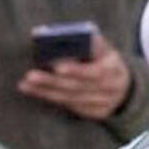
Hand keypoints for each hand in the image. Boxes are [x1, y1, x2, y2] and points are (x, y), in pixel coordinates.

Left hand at [17, 30, 131, 120]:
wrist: (123, 85)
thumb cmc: (105, 60)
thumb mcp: (103, 48)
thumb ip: (90, 43)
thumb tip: (67, 35)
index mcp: (114, 68)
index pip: (95, 71)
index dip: (76, 70)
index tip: (57, 66)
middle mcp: (112, 88)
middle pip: (78, 86)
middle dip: (52, 81)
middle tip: (30, 75)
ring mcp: (105, 103)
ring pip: (71, 98)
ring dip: (45, 91)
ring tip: (25, 83)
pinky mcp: (96, 113)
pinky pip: (70, 106)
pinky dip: (50, 98)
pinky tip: (34, 91)